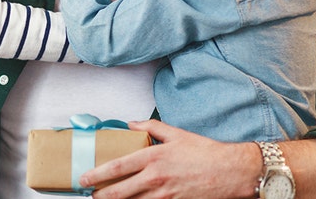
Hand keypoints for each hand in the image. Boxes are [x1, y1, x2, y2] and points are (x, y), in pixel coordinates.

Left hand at [81, 120, 259, 198]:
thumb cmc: (205, 152)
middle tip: (90, 195)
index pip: (117, 167)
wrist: (231, 171)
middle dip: (101, 195)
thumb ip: (150, 127)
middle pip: (119, 191)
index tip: (84, 179)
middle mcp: (156, 177)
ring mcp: (165, 195)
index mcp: (153, 157)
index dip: (97, 175)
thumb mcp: (176, 133)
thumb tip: (131, 124)